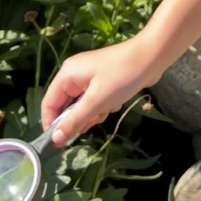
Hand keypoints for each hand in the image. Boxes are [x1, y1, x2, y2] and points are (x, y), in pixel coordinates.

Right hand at [41, 36, 163, 145]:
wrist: (152, 56)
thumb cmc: (121, 77)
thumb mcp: (96, 102)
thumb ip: (74, 121)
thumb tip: (54, 139)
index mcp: (67, 74)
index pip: (49, 103)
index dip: (51, 124)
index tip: (59, 143)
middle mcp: (75, 74)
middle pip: (66, 106)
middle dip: (79, 117)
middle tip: (94, 120)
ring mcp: (90, 76)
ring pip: (82, 106)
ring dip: (94, 113)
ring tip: (108, 108)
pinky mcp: (104, 80)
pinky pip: (96, 100)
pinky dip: (104, 106)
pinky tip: (116, 102)